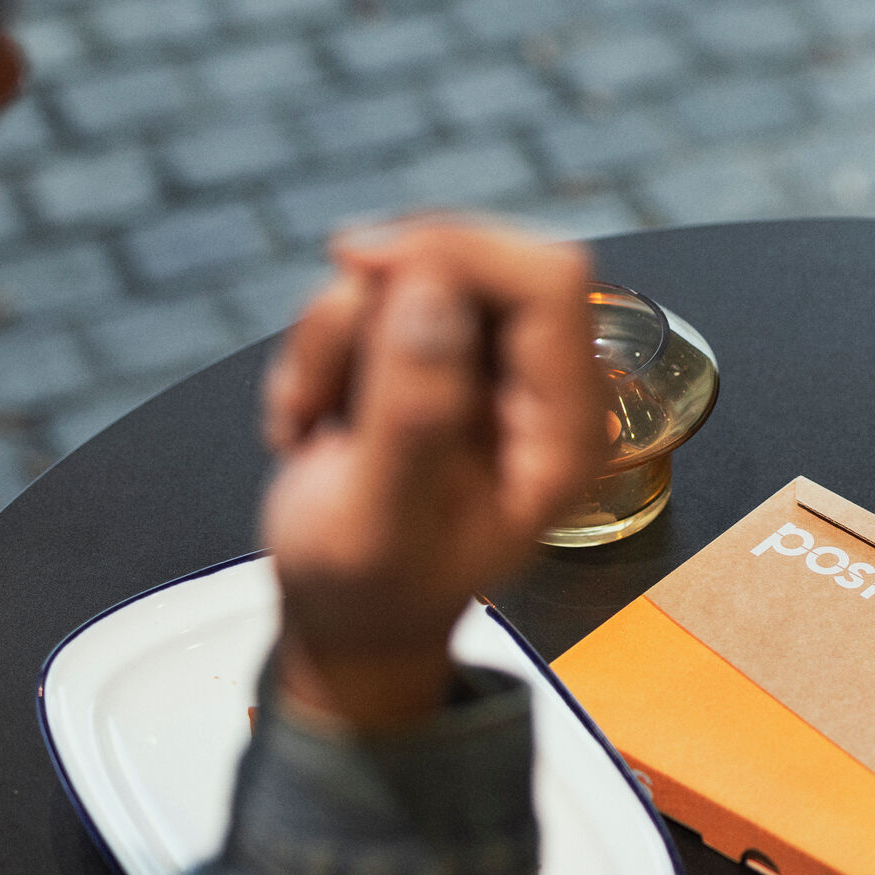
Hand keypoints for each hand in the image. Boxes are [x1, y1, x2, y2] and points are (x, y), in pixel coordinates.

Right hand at [258, 216, 601, 729]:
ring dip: (336, 333)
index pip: (548, 283)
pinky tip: (310, 418)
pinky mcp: (436, 351)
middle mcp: (541, 381)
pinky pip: (377, 293)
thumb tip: (432, 295)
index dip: (462, 252)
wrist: (348, 621)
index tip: (367, 263)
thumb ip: (412, 413)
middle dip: (379, 300)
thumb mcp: (379, 523)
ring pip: (416, 268)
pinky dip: (324, 344)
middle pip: (479, 256)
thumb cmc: (372, 593)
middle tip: (317, 378)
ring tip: (310, 423)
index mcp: (565, 428)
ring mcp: (488, 361)